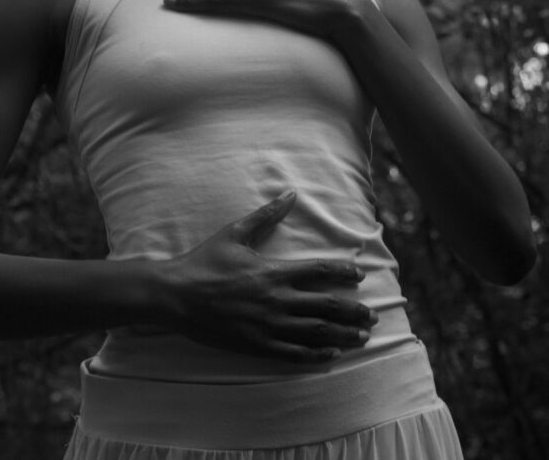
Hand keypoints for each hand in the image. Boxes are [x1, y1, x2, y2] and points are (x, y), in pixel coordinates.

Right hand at [160, 191, 377, 362]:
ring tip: (360, 338)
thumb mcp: (235, 232)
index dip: (343, 272)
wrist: (177, 296)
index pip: (319, 271)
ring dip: (342, 335)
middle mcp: (277, 300)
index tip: (359, 275)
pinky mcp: (258, 344)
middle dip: (353, 311)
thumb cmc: (205, 261)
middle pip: (326, 306)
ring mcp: (268, 325)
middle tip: (372, 316)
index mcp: (273, 271)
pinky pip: (293, 352)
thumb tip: (290, 193)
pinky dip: (316, 354)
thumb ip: (266, 215)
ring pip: (315, 332)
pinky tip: (331, 355)